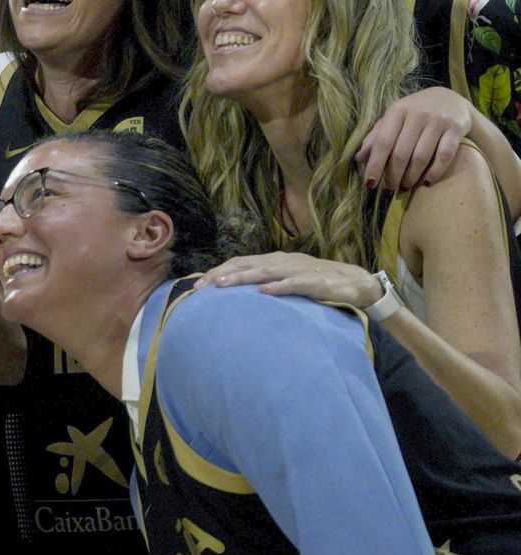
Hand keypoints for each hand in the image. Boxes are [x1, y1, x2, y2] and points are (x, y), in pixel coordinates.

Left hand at [196, 251, 381, 307]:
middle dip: (222, 274)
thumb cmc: (316, 282)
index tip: (198, 285)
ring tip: (223, 285)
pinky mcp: (313, 282)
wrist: (355, 282)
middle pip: (246, 264)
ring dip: (242, 277)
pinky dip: (278, 287)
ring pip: (265, 272)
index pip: (240, 262)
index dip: (219, 271)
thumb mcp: (287, 279)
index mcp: (274, 260)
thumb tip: (239, 293)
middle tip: (201, 286)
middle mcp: (282, 261)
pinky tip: (264, 292)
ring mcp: (297, 270)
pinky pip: (293, 284)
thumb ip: (266, 281)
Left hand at [355, 85, 470, 192]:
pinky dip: (435, 172)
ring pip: (421, 156)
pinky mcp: (456, 128)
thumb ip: (376, 136)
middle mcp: (417, 114)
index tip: (370, 184)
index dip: (375, 165)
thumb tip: (359, 158)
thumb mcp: (393, 119)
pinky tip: (427, 182)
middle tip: (390, 188)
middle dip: (393, 175)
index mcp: (397, 111)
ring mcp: (438, 120)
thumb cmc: (414, 113)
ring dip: (412, 177)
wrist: (450, 100)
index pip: (383, 142)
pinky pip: (445, 156)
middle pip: (401, 152)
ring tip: (406, 187)